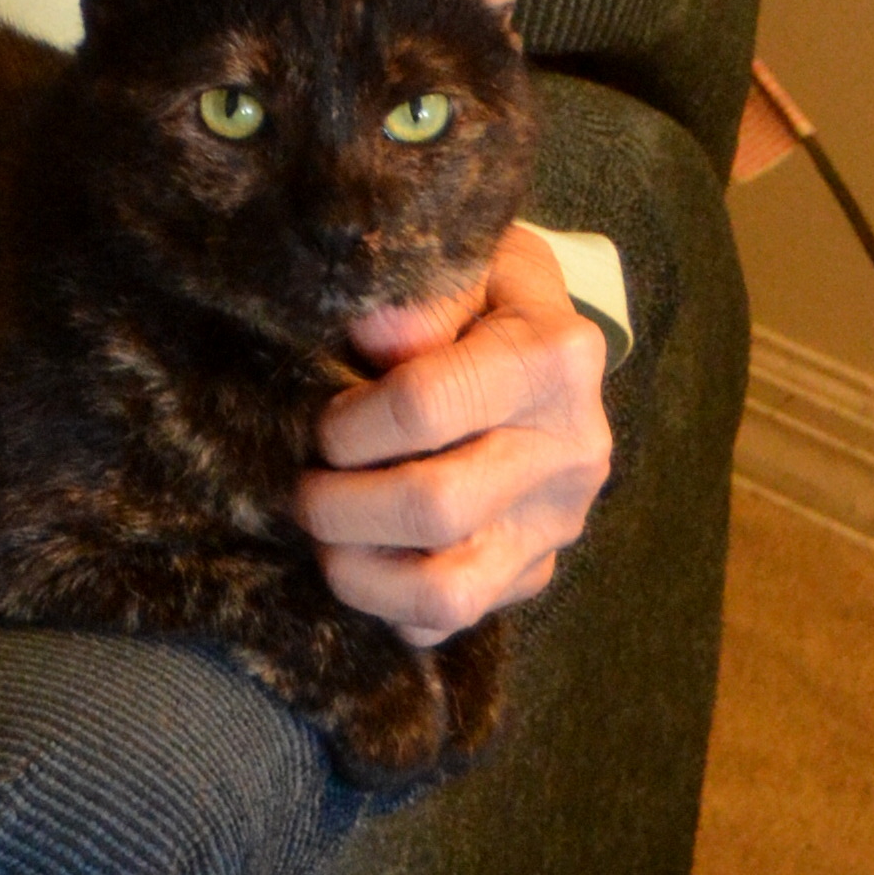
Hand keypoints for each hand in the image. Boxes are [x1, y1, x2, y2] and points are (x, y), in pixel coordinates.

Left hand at [297, 221, 613, 642]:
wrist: (547, 336)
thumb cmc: (484, 286)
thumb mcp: (465, 254)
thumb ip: (421, 289)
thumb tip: (375, 334)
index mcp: (555, 356)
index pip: (426, 404)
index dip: (351, 420)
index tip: (321, 420)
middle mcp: (571, 448)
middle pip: (436, 509)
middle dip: (340, 504)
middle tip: (302, 485)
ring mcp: (558, 520)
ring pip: (450, 591)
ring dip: (358, 570)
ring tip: (323, 533)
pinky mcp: (536, 569)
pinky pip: (454, 620)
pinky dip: (389, 603)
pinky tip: (364, 555)